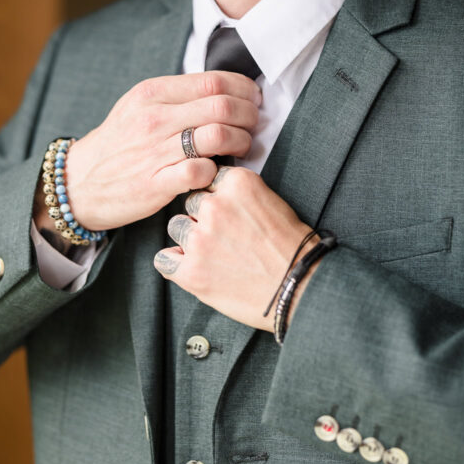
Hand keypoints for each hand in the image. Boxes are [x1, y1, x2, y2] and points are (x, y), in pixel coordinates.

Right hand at [39, 71, 261, 232]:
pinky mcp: (156, 184)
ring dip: (241, 141)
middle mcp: (154, 118)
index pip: (214, 81)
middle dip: (249, 114)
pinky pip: (201, 171)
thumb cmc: (119, 142)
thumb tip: (225, 89)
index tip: (253, 98)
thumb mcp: (140, 106)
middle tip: (254, 123)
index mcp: (152, 92)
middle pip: (222, 105)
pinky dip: (217, 170)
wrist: (79, 183)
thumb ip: (178, 95)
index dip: (244, 88)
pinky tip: (216, 170)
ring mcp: (154, 151)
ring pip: (217, 135)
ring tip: (242, 146)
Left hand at [153, 166, 320, 330]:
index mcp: (237, 183)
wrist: (299, 286)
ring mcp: (201, 239)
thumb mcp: (270, 200)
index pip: (208, 177)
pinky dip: (173, 264)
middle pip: (190, 202)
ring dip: (189, 239)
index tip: (224, 208)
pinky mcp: (192, 271)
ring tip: (212, 254)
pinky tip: (187, 267)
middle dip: (201, 217)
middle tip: (222, 235)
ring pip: (176, 227)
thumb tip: (214, 193)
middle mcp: (215, 206)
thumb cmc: (292, 246)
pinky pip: (163, 260)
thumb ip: (238, 193)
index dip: (215, 195)